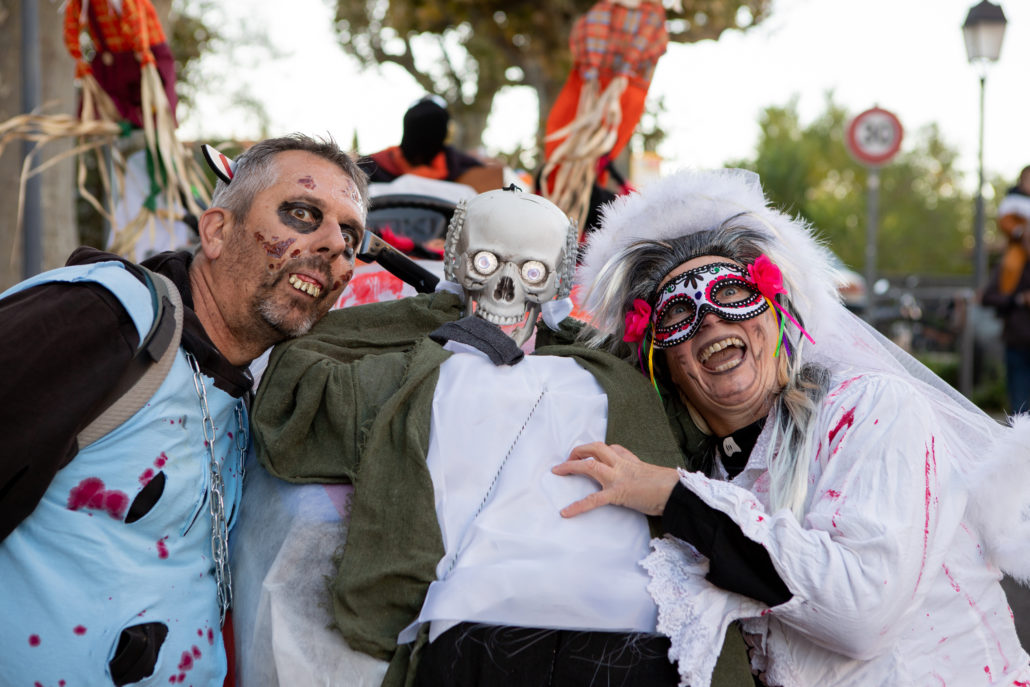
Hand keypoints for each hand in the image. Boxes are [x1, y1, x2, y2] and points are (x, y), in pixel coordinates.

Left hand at [551, 442, 680, 517]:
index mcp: (632, 461)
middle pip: (597, 448)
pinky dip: (578, 506)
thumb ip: (642, 473)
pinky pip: (593, 499)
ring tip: (558, 471)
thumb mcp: (654, 474)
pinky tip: (566, 513)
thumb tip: (642, 479)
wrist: (678, 493)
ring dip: (571, 466)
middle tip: (569, 458)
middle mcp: (623, 465)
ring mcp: (618, 478)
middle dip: (580, 450)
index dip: (600, 450)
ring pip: (590, 464)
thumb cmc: (670, 486)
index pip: (613, 448)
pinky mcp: (617, 493)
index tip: (593, 454)